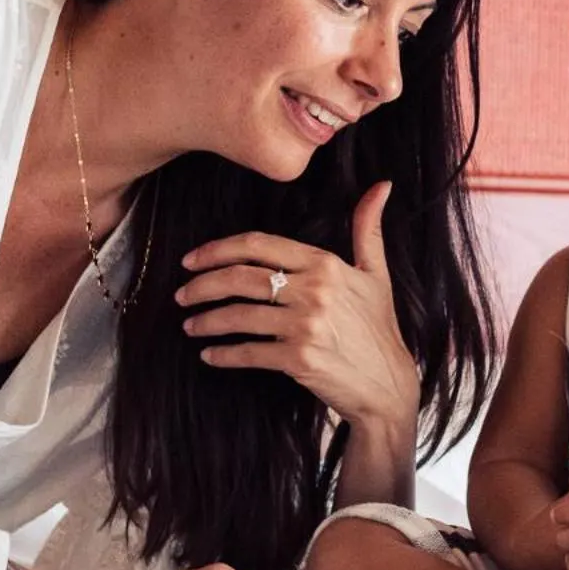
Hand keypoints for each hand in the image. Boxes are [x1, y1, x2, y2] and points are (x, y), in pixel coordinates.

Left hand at [176, 181, 418, 449]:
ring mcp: (306, 325)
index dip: (217, 250)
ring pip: (238, 316)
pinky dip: (223, 355)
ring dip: (205, 321)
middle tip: (181, 294)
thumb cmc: (379, 328)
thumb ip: (368, 228)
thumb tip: (382, 185)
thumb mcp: (377, 274)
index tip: (192, 260)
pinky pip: (248, 353)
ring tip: (191, 325)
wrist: (388, 384)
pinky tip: (210, 355)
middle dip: (201, 286)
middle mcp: (315, 290)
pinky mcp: (299, 359)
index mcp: (326, 265)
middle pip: (240, 278)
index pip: (259, 245)